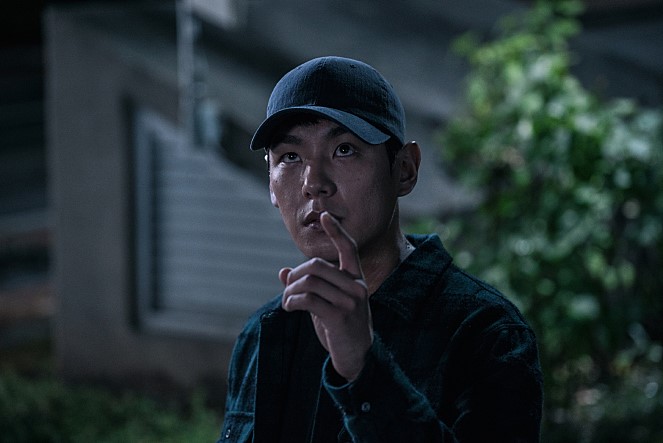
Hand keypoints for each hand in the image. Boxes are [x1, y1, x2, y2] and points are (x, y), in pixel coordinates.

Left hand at [280, 212, 372, 381]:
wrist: (356, 357)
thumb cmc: (340, 328)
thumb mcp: (325, 304)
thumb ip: (308, 287)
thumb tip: (282, 272)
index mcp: (356, 279)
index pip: (348, 247)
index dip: (336, 231)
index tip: (324, 215)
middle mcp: (356, 286)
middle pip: (316, 265)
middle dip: (295, 275)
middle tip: (288, 289)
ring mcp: (350, 301)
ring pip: (309, 281)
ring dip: (289, 291)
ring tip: (287, 302)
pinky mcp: (340, 316)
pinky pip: (307, 299)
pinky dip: (291, 301)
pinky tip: (289, 308)